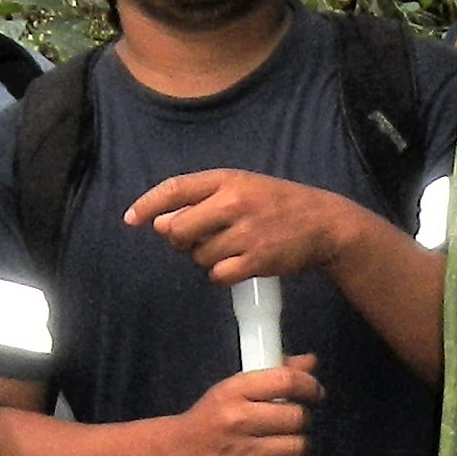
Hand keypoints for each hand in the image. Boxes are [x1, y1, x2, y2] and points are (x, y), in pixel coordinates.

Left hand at [126, 168, 382, 291]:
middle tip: (199, 240)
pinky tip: (236, 268)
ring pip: (198, 256)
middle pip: (179, 229)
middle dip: (181, 241)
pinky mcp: (257, 260)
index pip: (176, 189)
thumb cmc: (278, 205)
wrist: (325, 224)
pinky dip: (220, 276)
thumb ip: (203, 202)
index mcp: (228, 179)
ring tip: (230, 251)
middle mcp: (234, 202)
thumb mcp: (244, 188)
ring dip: (206, 259)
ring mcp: (246, 232)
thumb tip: (161, 225)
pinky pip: (218, 275)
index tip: (131, 219)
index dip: (148, 205)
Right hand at [156, 357, 317, 455]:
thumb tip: (311, 362)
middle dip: (303, 418)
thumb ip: (274, 375)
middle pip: (296, 416)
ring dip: (300, 445)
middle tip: (294, 422)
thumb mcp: (234, 389)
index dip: (309, 385)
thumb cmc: (210, 418)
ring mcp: (243, 452)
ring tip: (288, 443)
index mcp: (235, 390)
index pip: (286, 381)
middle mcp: (239, 419)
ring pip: (297, 446)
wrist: (175, 454)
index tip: (314, 393)